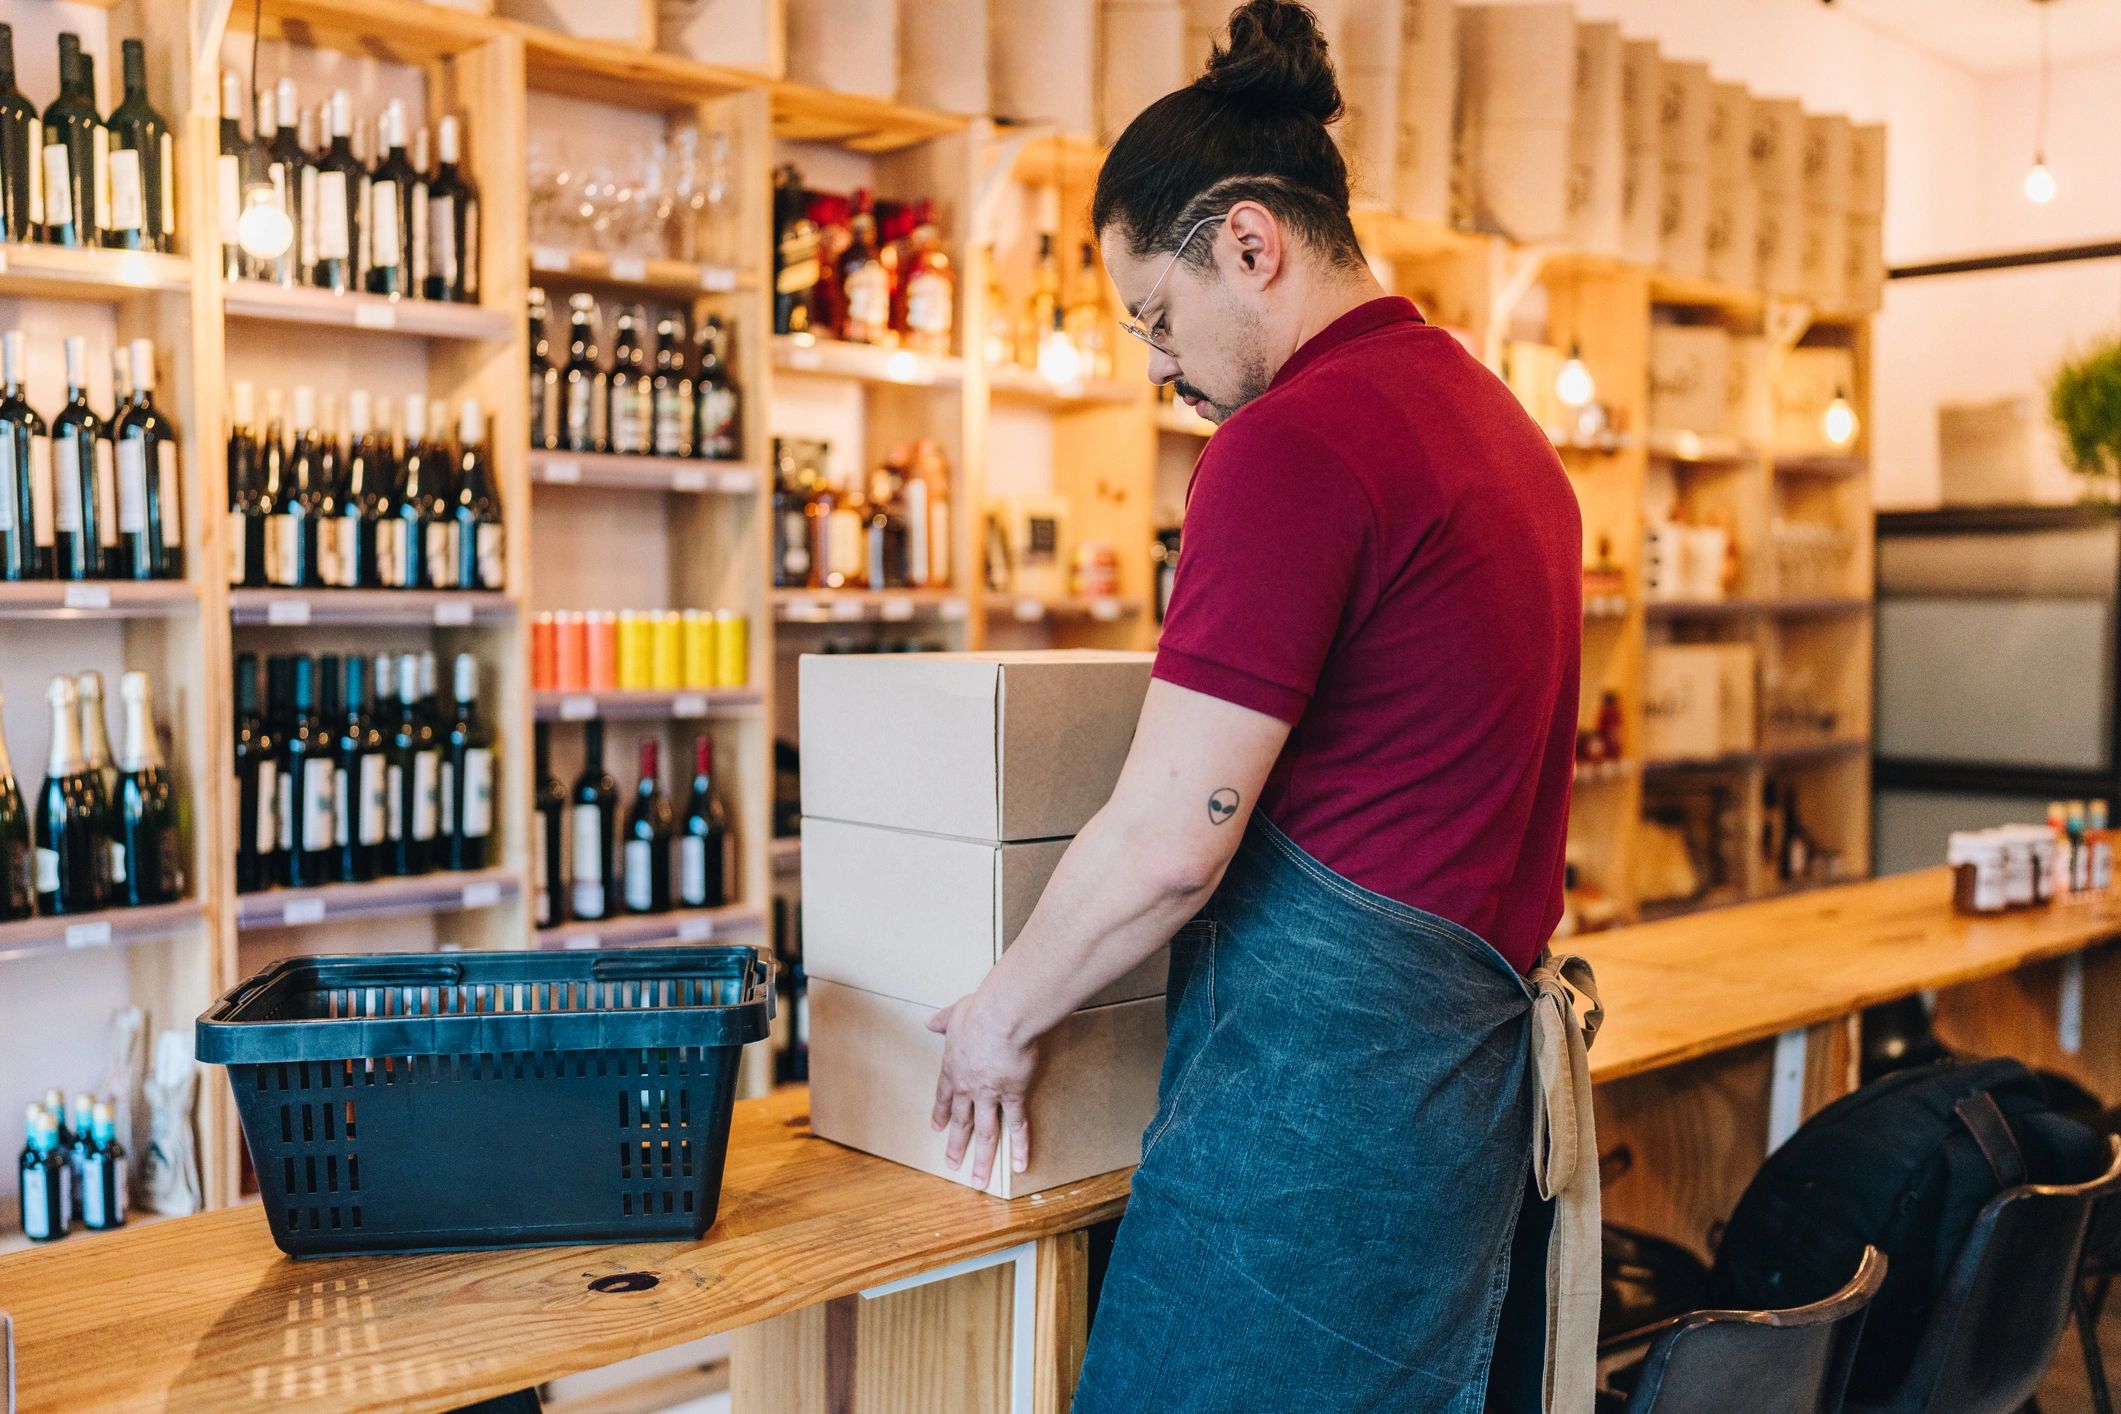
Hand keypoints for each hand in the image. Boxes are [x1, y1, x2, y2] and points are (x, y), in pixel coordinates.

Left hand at [928, 991, 1040, 1187]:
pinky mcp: (1013, 1095)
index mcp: (953, 1068)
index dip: (940, 1113)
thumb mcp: (954, 1014)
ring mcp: (990, 1095)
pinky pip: (1017, 1125)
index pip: (944, 1097)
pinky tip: (1019, 1164)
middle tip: (951, 1165)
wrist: (1001, 1018)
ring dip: (982, 1158)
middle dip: (956, 1145)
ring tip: (978, 1180)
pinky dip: (1019, 1146)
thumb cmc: (978, 1012)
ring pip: (985, 1132)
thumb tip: (930, 1021)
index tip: (937, 1128)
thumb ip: (942, 1021)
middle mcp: (968, 1088)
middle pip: (961, 1122)